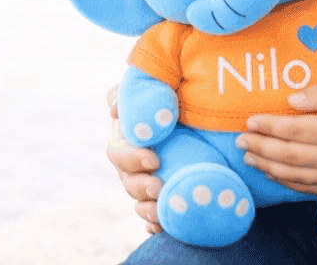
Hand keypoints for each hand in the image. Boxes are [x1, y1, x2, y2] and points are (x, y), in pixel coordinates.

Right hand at [106, 85, 162, 233]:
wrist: (200, 112)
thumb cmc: (170, 94)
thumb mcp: (153, 87)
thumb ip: (132, 92)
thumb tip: (116, 109)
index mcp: (126, 139)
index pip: (118, 154)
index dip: (131, 160)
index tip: (153, 159)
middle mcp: (134, 165)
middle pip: (129, 183)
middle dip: (141, 188)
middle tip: (159, 188)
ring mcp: (149, 181)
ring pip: (141, 203)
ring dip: (148, 210)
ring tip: (162, 214)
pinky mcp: (166, 194)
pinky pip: (157, 217)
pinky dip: (157, 225)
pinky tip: (162, 229)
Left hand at [237, 81, 316, 194]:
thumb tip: (291, 101)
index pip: (292, 130)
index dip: (267, 126)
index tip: (248, 120)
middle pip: (287, 155)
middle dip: (259, 147)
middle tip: (238, 140)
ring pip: (293, 174)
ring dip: (267, 166)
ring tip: (248, 157)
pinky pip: (307, 187)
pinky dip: (285, 181)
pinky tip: (272, 173)